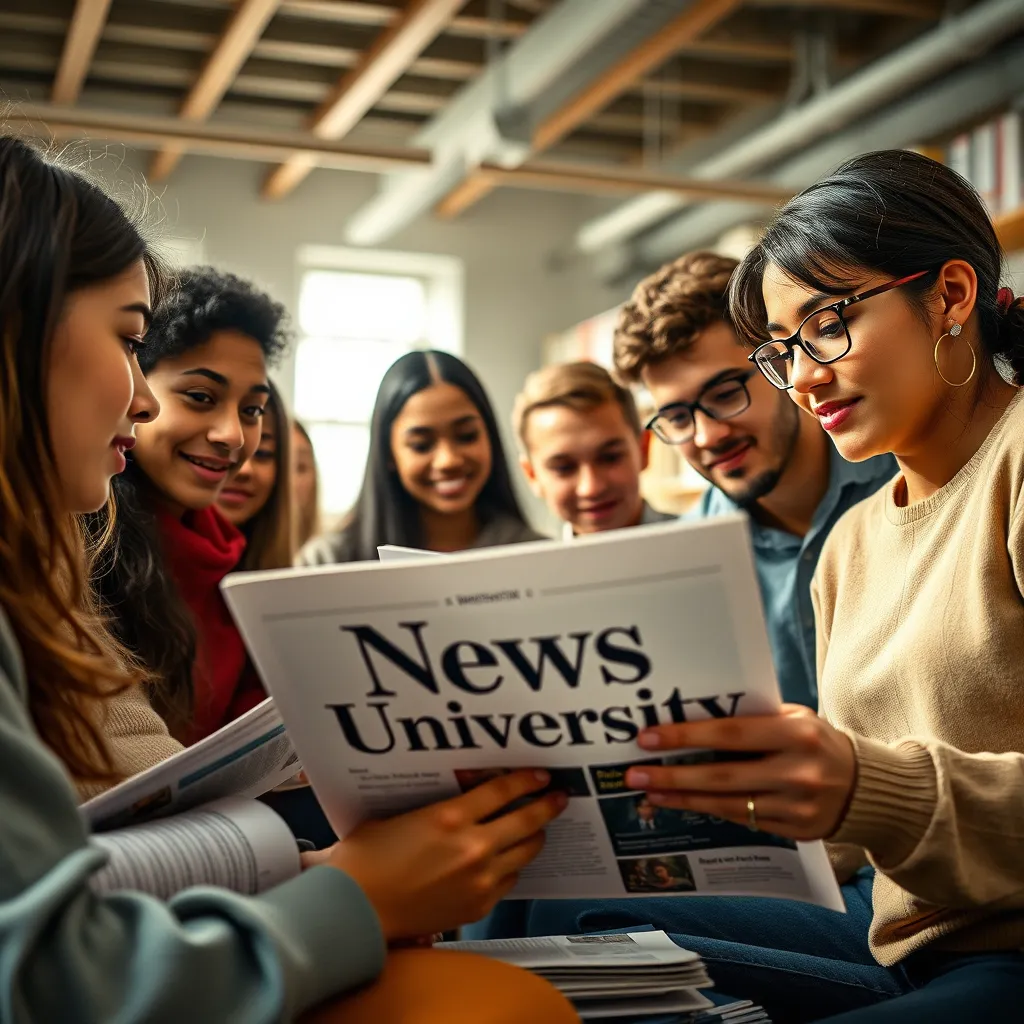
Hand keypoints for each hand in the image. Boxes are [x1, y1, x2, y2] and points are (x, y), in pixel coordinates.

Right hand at [317, 770, 566, 940]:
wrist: (355, 909)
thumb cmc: (366, 863)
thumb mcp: (399, 816)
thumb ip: (436, 807)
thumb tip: (458, 798)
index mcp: (450, 817)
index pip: (505, 791)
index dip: (528, 780)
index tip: (540, 775)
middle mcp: (472, 847)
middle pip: (527, 821)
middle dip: (547, 806)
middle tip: (557, 798)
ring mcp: (479, 880)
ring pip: (526, 853)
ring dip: (535, 838)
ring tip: (538, 830)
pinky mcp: (477, 907)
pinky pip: (510, 883)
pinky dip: (512, 869)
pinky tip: (507, 863)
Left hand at [625, 705, 856, 840]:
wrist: (867, 787)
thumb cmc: (817, 742)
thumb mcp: (795, 719)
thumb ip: (753, 718)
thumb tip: (694, 715)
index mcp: (796, 734)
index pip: (730, 734)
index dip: (686, 736)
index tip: (649, 738)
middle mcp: (797, 772)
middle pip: (721, 775)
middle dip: (672, 774)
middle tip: (634, 773)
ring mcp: (797, 806)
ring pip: (726, 804)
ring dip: (682, 797)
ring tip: (649, 790)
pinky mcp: (794, 831)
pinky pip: (741, 820)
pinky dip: (708, 810)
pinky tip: (681, 802)